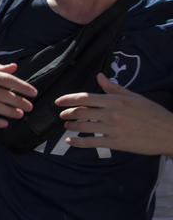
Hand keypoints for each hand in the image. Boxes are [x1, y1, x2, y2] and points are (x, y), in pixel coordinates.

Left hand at [56, 73, 172, 154]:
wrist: (168, 132)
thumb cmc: (152, 113)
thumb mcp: (134, 96)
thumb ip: (113, 87)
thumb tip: (99, 76)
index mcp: (116, 100)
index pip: (85, 98)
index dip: (68, 99)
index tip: (58, 101)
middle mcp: (112, 113)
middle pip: (81, 112)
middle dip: (67, 113)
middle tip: (62, 115)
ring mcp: (113, 129)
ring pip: (83, 127)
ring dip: (71, 126)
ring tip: (67, 125)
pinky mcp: (115, 142)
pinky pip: (91, 142)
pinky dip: (77, 142)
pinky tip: (70, 141)